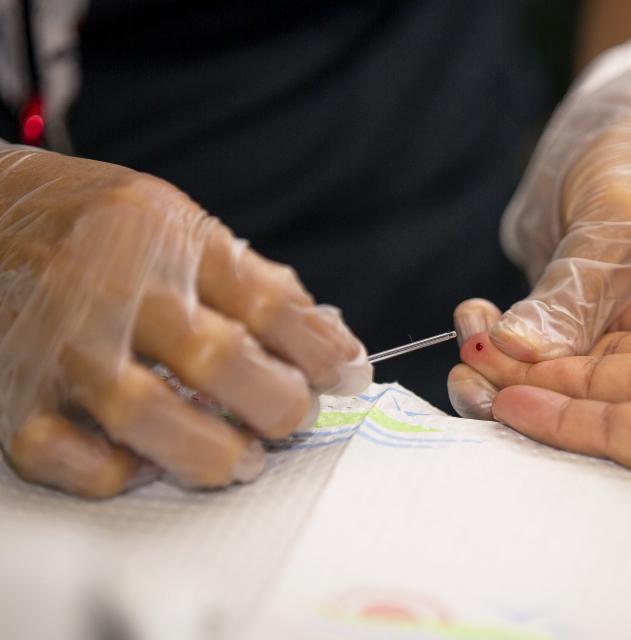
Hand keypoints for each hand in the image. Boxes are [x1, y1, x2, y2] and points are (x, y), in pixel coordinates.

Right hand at [0, 146, 370, 497]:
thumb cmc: (98, 227)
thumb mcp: (179, 223)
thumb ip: (251, 280)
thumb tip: (331, 342)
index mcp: (167, 237)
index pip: (268, 301)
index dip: (323, 352)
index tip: (351, 377)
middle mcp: (114, 286)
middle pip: (218, 359)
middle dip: (278, 405)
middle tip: (293, 420)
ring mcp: (60, 342)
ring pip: (145, 414)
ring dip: (211, 452)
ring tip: (244, 460)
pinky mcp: (12, 391)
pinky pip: (63, 454)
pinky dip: (115, 473)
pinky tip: (145, 465)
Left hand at [450, 53, 630, 416]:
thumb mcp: (623, 220)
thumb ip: (575, 294)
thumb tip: (517, 351)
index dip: (562, 411)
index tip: (496, 388)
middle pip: (586, 403)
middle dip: (518, 388)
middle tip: (469, 363)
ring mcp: (615, 337)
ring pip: (549, 376)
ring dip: (498, 361)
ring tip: (473, 323)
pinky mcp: (575, 318)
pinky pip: (531, 346)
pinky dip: (496, 336)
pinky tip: (475, 313)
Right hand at [455, 116, 630, 577]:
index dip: (594, 309)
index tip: (547, 305)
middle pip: (602, 357)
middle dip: (544, 350)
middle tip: (487, 340)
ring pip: (591, 395)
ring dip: (534, 383)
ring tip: (478, 369)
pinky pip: (605, 434)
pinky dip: (555, 422)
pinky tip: (510, 406)